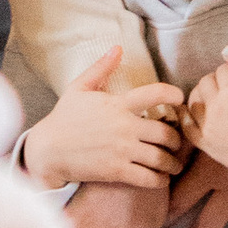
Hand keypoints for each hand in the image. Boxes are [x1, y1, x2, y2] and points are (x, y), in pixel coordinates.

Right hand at [22, 47, 185, 193]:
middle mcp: (124, 126)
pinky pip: (148, 178)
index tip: (180, 99)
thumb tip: (117, 47)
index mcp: (117, 104)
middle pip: (166, 133)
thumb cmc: (64, 118)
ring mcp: (121, 150)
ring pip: (161, 158)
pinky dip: (160, 180)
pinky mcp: (116, 171)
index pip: (155, 94)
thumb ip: (101, 68)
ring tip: (173, 165)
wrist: (47, 150)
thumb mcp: (79, 88)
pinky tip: (161, 179)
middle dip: (176, 140)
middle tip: (176, 143)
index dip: (173, 94)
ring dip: (172, 163)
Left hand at [187, 44, 227, 195]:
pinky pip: (186, 124)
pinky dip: (186, 115)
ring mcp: (208, 127)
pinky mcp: (205, 144)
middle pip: (205, 82)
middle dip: (216, 81)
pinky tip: (195, 112)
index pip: (223, 69)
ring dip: (202, 95)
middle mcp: (216, 108)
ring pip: (193, 100)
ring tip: (216, 99)